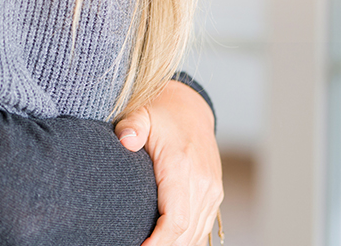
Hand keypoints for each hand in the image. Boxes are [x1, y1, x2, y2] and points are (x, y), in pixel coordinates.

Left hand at [117, 80, 222, 245]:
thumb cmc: (160, 112)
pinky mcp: (214, 194)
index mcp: (182, 166)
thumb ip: (131, 126)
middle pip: (185, 233)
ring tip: (147, 245)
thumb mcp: (141, 113)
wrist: (190, 108)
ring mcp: (212, 190)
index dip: (158, 241)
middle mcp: (203, 182)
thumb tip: (126, 141)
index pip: (175, 219)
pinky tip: (167, 242)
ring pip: (196, 234)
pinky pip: (203, 227)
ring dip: (175, 245)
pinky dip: (187, 239)